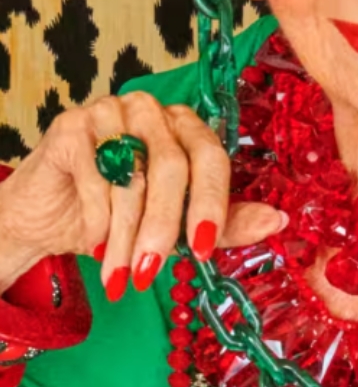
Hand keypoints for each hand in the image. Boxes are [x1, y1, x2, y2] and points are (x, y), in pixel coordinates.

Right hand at [0, 93, 285, 300]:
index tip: (204, 248)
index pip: (211, 156)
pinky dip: (96, 219)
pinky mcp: (72, 125)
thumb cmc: (122, 214)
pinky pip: (93, 174)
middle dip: (164, 226)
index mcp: (187, 127)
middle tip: (152, 272)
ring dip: (125, 235)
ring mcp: (112, 112)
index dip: (211, 203)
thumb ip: (224, 221)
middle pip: (173, 165)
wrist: (50, 213)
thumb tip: (278, 220)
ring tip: (120, 275)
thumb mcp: (176, 222)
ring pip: (131, 175)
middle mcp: (154, 111)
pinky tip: (93, 244)